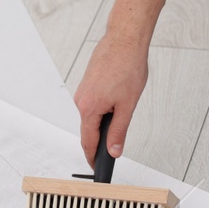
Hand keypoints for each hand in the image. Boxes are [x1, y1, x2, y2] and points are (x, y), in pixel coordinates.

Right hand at [73, 30, 149, 166]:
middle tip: (114, 148)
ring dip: (104, 121)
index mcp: (88, 108)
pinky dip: (103, 108)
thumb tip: (114, 150)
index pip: (88, 141)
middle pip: (89, 129)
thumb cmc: (127, 66)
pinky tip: (117, 100)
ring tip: (123, 112)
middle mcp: (81, 100)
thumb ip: (118, 132)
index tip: (96, 167)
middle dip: (100, 140)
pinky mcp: (88, 83)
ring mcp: (83, 91)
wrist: (125, 41)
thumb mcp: (127, 106)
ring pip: (92, 115)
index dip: (93, 157)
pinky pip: (93, 103)